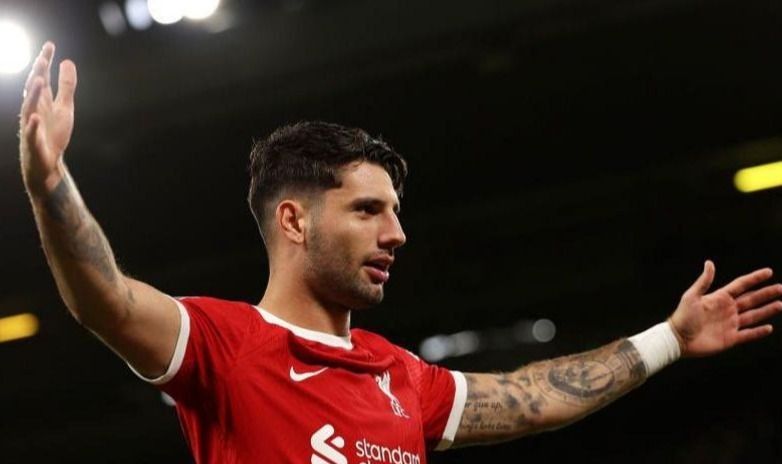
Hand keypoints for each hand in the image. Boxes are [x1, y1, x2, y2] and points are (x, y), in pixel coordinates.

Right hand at [19, 42, 77, 196]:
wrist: (48, 163)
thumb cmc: (53, 133)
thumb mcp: (65, 107)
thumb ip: (66, 86)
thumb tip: (68, 62)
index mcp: (42, 101)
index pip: (42, 77)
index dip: (45, 62)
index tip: (50, 45)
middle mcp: (34, 110)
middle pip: (34, 89)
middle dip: (38, 74)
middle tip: (43, 59)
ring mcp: (31, 126)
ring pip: (29, 108)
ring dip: (33, 95)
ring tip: (40, 82)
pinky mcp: (33, 143)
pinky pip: (31, 133)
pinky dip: (32, 125)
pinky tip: (34, 118)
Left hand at [669, 260, 781, 356]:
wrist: (678, 339)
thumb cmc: (682, 316)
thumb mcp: (692, 296)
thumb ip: (704, 281)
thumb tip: (710, 263)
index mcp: (719, 298)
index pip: (741, 285)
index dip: (755, 278)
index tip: (769, 272)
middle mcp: (727, 309)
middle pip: (751, 299)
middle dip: (766, 294)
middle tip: (781, 288)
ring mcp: (730, 324)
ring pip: (753, 315)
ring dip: (767, 310)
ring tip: (780, 304)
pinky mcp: (730, 338)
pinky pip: (748, 334)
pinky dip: (758, 332)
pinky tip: (769, 327)